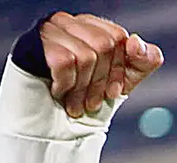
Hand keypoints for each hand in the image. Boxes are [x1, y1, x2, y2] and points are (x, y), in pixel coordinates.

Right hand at [39, 12, 163, 117]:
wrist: (53, 126)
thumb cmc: (87, 98)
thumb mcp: (126, 79)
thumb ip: (145, 60)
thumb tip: (135, 41)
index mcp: (91, 26)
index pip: (118, 36)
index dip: (120, 68)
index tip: (113, 92)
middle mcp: (68, 22)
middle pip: (104, 44)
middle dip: (102, 81)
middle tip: (92, 103)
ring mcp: (48, 31)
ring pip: (86, 55)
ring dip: (84, 88)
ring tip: (77, 104)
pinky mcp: (31, 45)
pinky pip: (64, 62)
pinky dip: (67, 85)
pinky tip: (59, 93)